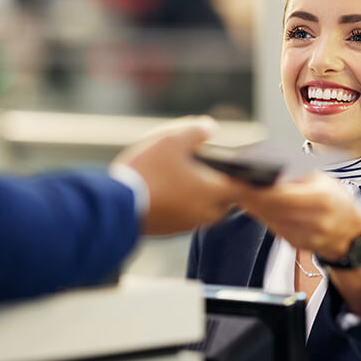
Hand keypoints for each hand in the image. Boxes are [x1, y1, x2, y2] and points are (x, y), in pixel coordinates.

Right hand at [113, 117, 242, 234]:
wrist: (116, 204)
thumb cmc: (148, 170)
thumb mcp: (171, 140)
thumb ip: (196, 131)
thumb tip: (211, 128)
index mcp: (212, 191)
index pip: (243, 188)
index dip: (244, 177)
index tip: (240, 168)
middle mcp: (204, 212)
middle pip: (224, 202)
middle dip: (221, 188)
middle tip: (209, 172)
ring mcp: (186, 224)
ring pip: (204, 212)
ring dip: (200, 198)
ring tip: (185, 180)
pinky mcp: (168, 231)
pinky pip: (184, 219)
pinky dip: (182, 207)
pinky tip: (167, 193)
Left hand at [235, 172, 360, 260]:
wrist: (352, 234)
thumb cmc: (337, 201)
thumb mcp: (324, 181)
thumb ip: (298, 176)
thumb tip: (268, 168)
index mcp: (321, 200)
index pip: (281, 195)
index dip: (258, 189)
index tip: (242, 179)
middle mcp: (313, 221)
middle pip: (271, 208)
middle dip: (249, 196)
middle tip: (233, 184)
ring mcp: (305, 236)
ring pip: (269, 219)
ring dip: (252, 206)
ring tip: (240, 192)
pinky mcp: (296, 244)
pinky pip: (274, 228)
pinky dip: (263, 216)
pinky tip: (254, 206)